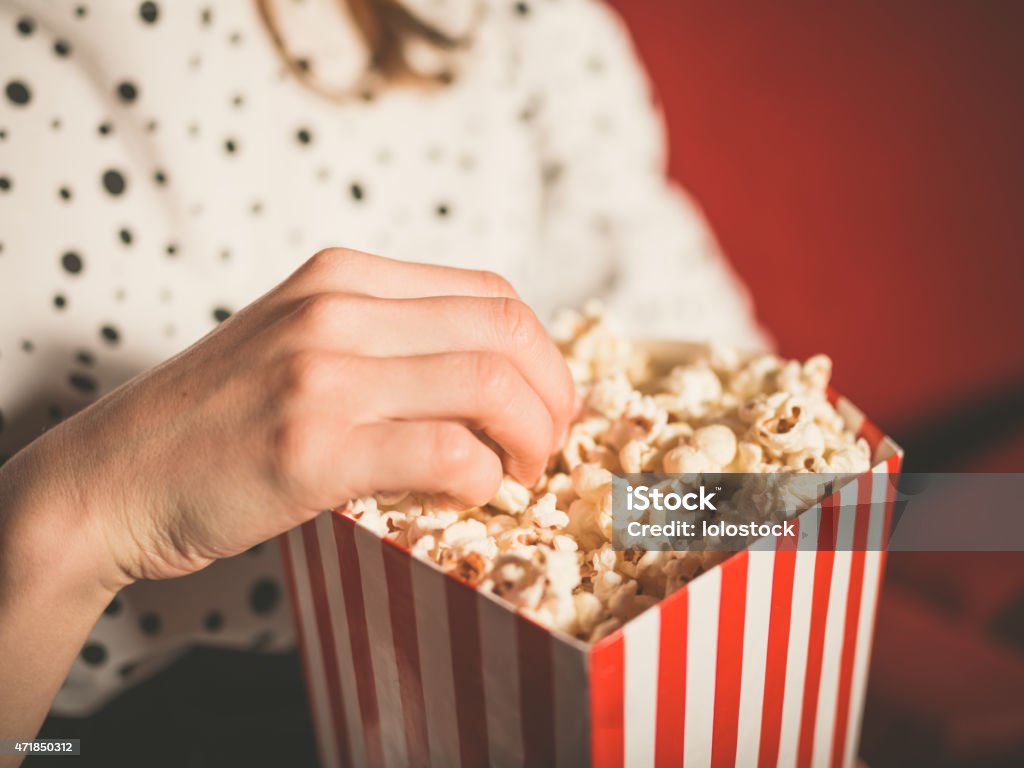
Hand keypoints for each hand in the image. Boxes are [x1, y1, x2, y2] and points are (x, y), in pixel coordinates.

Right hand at [7, 249, 574, 587]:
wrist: (114, 477)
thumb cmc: (217, 420)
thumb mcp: (299, 342)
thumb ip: (384, 339)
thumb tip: (494, 374)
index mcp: (343, 275)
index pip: (492, 293)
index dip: (543, 353)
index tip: (547, 402)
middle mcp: (337, 309)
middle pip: (506, 331)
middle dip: (554, 395)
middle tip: (549, 444)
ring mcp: (322, 374)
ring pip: (488, 385)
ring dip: (530, 440)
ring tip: (519, 475)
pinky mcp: (310, 446)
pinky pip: (444, 453)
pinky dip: (482, 479)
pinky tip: (472, 495)